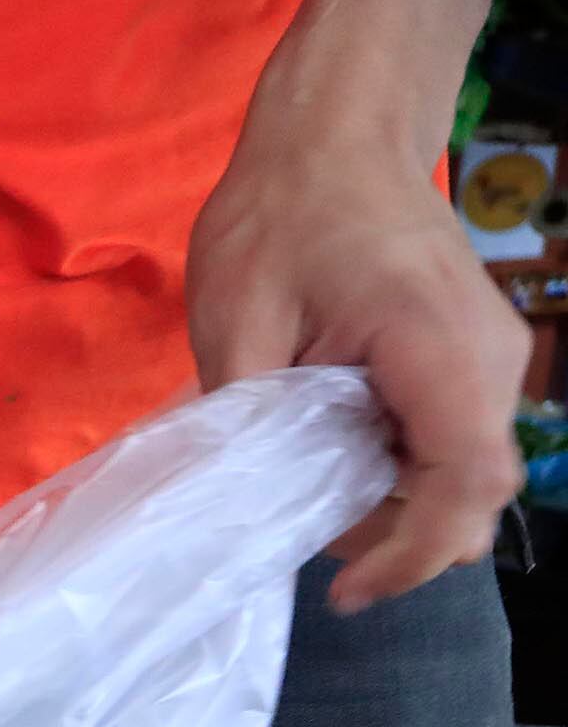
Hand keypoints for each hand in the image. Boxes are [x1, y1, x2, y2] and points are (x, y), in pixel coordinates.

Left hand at [188, 140, 527, 610]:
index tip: (344, 591)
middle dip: (394, 535)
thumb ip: (244, 420)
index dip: (410, 555)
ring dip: (392, 503)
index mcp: (438, 345)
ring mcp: (490, 357)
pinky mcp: (472, 358)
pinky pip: (451, 441)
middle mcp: (489, 358)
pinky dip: (397, 468)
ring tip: (304, 480)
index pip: (463, 483)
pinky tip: (329, 446)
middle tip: (300, 523)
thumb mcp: (236, 320)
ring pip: (464, 475)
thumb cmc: (282, 213)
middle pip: (473, 495)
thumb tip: (235, 507)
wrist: (337, 135)